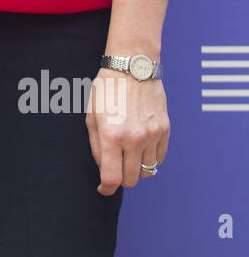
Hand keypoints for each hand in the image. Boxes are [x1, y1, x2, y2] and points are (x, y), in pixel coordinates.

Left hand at [85, 67, 168, 194]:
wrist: (133, 67)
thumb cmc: (107, 90)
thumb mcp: (92, 117)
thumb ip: (97, 147)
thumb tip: (104, 169)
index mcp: (112, 136)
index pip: (112, 178)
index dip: (106, 188)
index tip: (104, 188)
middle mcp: (135, 139)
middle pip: (131, 179)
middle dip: (121, 179)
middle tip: (115, 168)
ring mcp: (153, 135)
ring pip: (148, 171)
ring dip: (136, 168)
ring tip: (127, 154)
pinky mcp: (165, 130)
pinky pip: (159, 157)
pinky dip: (150, 158)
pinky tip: (140, 146)